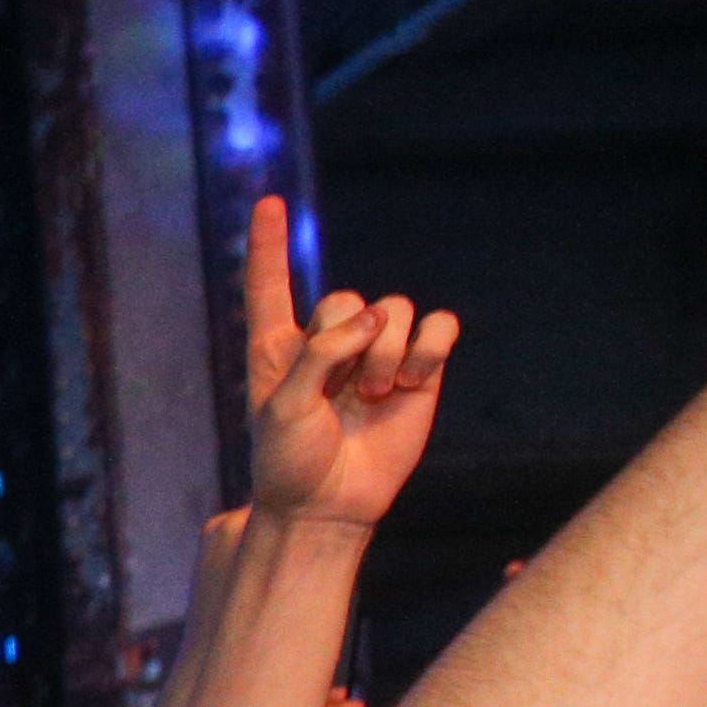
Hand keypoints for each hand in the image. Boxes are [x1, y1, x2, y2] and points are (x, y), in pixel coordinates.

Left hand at [241, 193, 458, 531]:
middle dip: (348, 339)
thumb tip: (375, 318)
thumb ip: (320, 354)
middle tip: (344, 392)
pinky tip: (412, 381)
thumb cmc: (291, 461)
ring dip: (387, 351)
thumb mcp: (284, 408)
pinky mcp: (419, 371)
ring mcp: (376, 355)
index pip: (270, 285)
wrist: (329, 505)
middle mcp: (327, 343)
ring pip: (394, 308)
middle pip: (346, 297)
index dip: (269, 245)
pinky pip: (439, 327)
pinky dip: (430, 347)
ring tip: (374, 395)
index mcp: (278, 347)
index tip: (268, 201)